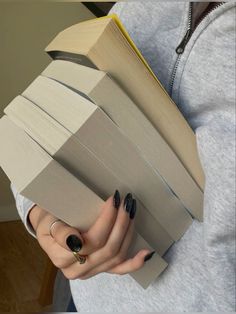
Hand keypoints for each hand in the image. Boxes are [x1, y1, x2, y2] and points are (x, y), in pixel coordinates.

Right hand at [28, 190, 153, 279]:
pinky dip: (135, 262)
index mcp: (62, 258)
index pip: (92, 240)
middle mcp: (77, 270)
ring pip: (117, 255)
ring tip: (131, 211)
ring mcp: (91, 271)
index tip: (113, 199)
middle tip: (126, 201)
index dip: (106, 219)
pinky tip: (146, 252)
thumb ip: (60, 232)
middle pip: (108, 248)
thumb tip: (74, 241)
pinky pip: (120, 269)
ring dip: (128, 232)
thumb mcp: (48, 222)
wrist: (49, 230)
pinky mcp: (101, 269)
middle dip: (121, 221)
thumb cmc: (49, 221)